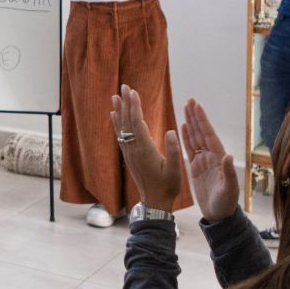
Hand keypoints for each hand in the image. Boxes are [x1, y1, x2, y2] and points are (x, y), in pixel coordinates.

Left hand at [110, 84, 181, 210]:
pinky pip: (120, 136)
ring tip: (115, 96)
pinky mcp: (129, 156)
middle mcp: (134, 150)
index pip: (138, 124)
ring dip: (119, 111)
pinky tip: (114, 115)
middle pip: (128, 122)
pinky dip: (117, 124)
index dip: (135, 107)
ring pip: (122, 128)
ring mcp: (130, 153)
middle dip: (126, 103)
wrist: (155, 202)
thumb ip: (173, 151)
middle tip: (124, 86)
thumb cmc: (168, 186)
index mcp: (145, 151)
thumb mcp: (175, 171)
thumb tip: (172, 131)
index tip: (133, 92)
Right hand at [180, 99, 237, 222]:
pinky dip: (186, 137)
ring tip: (185, 109)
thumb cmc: (226, 204)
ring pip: (195, 138)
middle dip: (196, 117)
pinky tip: (182, 127)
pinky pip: (189, 149)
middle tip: (190, 101)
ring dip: (191, 123)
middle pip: (202, 132)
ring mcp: (203, 161)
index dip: (203, 121)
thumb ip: (229, 173)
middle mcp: (212, 156)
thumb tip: (228, 155)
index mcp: (219, 158)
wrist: (219, 215)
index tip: (197, 106)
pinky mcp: (196, 167)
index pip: (209, 135)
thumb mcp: (230, 190)